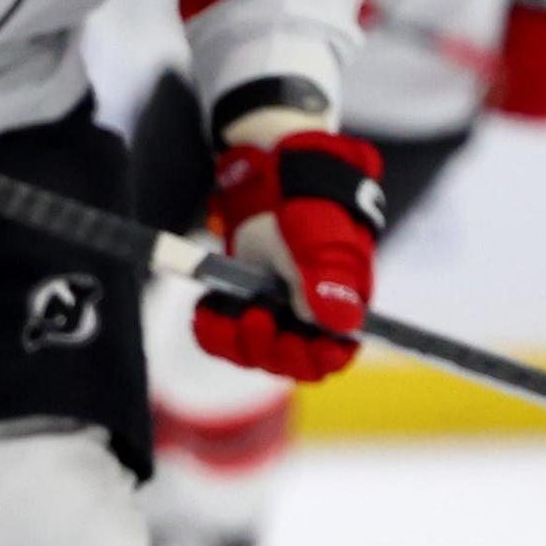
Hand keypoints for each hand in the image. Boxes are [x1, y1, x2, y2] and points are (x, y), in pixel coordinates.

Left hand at [194, 129, 383, 380]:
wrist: (271, 182)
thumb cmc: (308, 206)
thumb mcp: (319, 238)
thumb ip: (330, 277)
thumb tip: (338, 322)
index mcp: (340, 306)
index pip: (335, 355)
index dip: (317, 359)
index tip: (294, 341)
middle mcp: (309, 319)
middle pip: (292, 363)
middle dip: (271, 349)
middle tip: (256, 316)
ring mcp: (276, 316)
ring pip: (256, 355)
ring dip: (238, 341)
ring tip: (229, 310)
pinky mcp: (244, 308)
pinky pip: (226, 339)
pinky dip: (212, 330)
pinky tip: (206, 309)